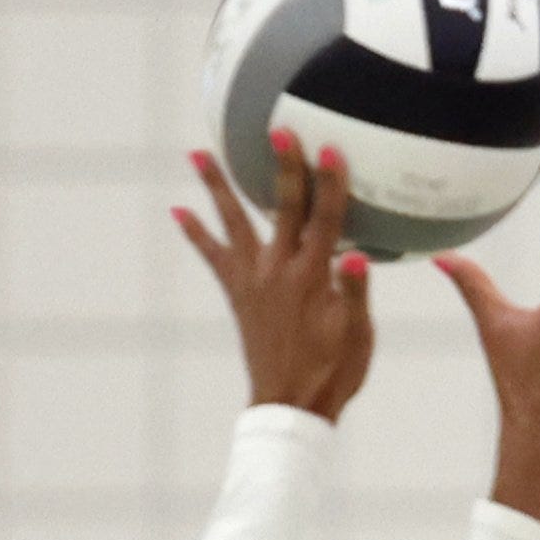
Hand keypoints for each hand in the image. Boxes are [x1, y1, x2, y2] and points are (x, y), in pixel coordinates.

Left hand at [174, 134, 373, 422]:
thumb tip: (360, 254)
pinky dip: (196, 234)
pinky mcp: (238, 293)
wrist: (290, 407)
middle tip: (277, 132)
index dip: (329, 183)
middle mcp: (279, 271)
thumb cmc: (333, 372)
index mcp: (314, 278)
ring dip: (216, 187)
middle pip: (282, 208)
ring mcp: (254, 280)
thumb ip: (356, 292)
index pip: (326, 220)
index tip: (330, 149)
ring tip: (197, 153)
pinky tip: (179, 212)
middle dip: (283, 168)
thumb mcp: (357, 335)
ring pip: (234, 222)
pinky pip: (213, 256)